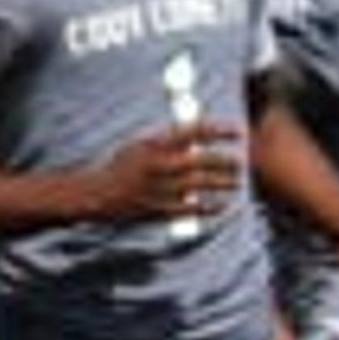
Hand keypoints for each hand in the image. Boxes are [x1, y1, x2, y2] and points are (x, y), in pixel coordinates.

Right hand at [85, 123, 243, 227]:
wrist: (96, 194)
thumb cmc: (120, 166)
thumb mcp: (141, 145)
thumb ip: (168, 141)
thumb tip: (196, 137)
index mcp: (155, 144)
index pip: (194, 131)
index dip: (219, 130)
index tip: (237, 130)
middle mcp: (159, 165)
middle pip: (201, 160)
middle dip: (225, 160)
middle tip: (241, 160)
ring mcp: (159, 189)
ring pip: (199, 184)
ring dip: (222, 182)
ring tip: (236, 181)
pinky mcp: (159, 209)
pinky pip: (190, 208)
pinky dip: (209, 207)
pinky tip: (223, 206)